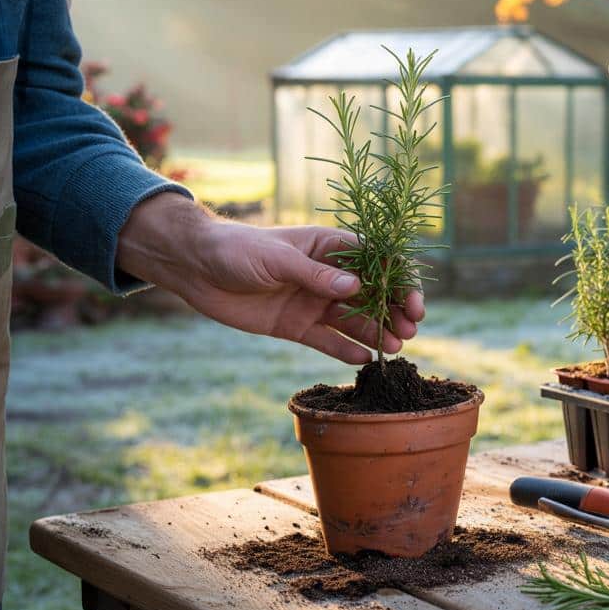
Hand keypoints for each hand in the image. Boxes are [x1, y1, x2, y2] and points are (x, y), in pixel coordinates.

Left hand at [116, 193, 424, 363]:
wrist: (195, 268)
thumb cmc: (237, 249)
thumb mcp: (278, 259)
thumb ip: (316, 276)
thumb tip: (356, 289)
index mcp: (330, 248)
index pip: (379, 262)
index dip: (401, 281)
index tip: (413, 302)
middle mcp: (328, 276)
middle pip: (373, 295)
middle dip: (395, 311)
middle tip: (409, 331)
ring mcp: (314, 302)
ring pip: (354, 320)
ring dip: (377, 332)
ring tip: (395, 349)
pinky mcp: (297, 326)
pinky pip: (328, 341)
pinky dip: (346, 350)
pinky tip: (364, 361)